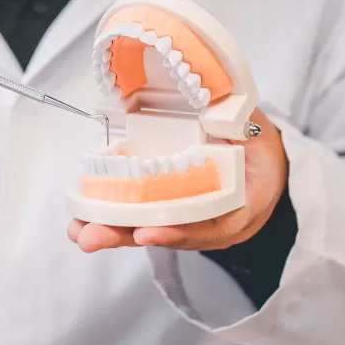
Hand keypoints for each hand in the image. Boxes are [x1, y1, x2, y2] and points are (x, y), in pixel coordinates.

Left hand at [68, 108, 287, 252]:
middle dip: (127, 236)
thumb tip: (216, 108)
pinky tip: (85, 217)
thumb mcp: (259, 134)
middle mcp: (212, 224)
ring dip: (113, 230)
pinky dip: (115, 218)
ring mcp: (189, 221)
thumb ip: (240, 124)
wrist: (266, 165)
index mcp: (241, 209)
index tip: (146, 231)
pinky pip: (143, 219)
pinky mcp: (170, 212)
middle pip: (168, 235)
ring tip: (79, 230)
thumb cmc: (260, 148)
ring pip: (149, 230)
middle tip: (92, 236)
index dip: (178, 231)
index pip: (210, 227)